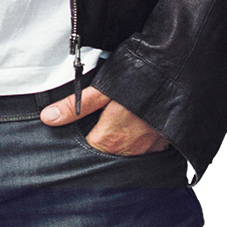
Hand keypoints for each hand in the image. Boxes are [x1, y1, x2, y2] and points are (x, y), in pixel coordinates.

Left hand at [39, 85, 169, 155]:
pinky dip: (139, 138)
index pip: (87, 150)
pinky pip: (146, 148)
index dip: (81, 135)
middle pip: (106, 151)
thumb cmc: (140, 79)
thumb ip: (76, 106)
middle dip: (100, 137)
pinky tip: (138, 122)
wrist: (177, 74)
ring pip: (126, 151)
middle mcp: (131, 151)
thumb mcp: (102, 89)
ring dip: (121, 139)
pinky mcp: (164, 143)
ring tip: (120, 118)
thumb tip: (49, 118)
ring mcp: (150, 149)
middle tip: (102, 116)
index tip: (81, 123)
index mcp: (111, 140)